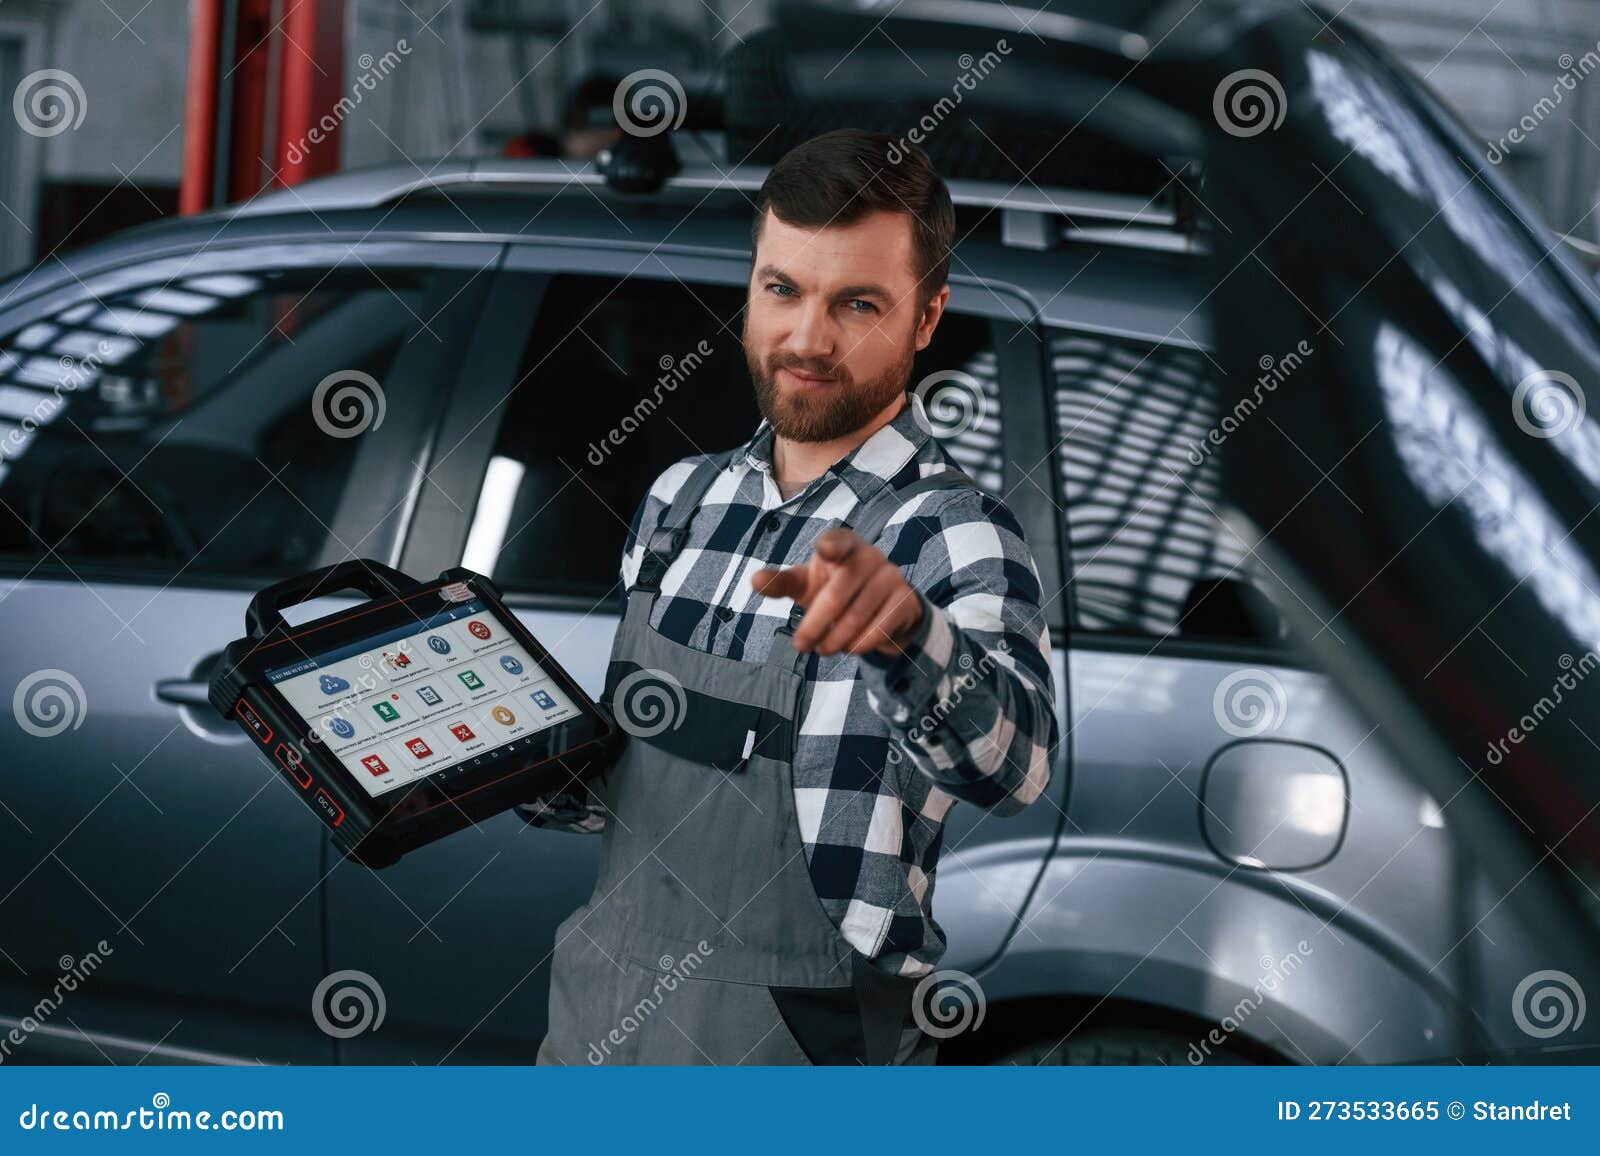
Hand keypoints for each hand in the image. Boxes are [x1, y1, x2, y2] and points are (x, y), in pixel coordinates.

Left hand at [751, 527, 922, 655]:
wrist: (883, 608)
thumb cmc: (834, 589)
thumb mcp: (806, 585)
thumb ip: (781, 583)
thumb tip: (754, 580)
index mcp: (842, 544)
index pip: (837, 541)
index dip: (831, 546)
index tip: (823, 551)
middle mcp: (869, 555)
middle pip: (835, 596)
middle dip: (814, 626)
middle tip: (801, 646)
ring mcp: (891, 576)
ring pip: (856, 617)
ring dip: (835, 640)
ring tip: (824, 649)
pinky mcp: (906, 600)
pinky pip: (879, 629)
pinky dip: (860, 645)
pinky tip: (851, 648)